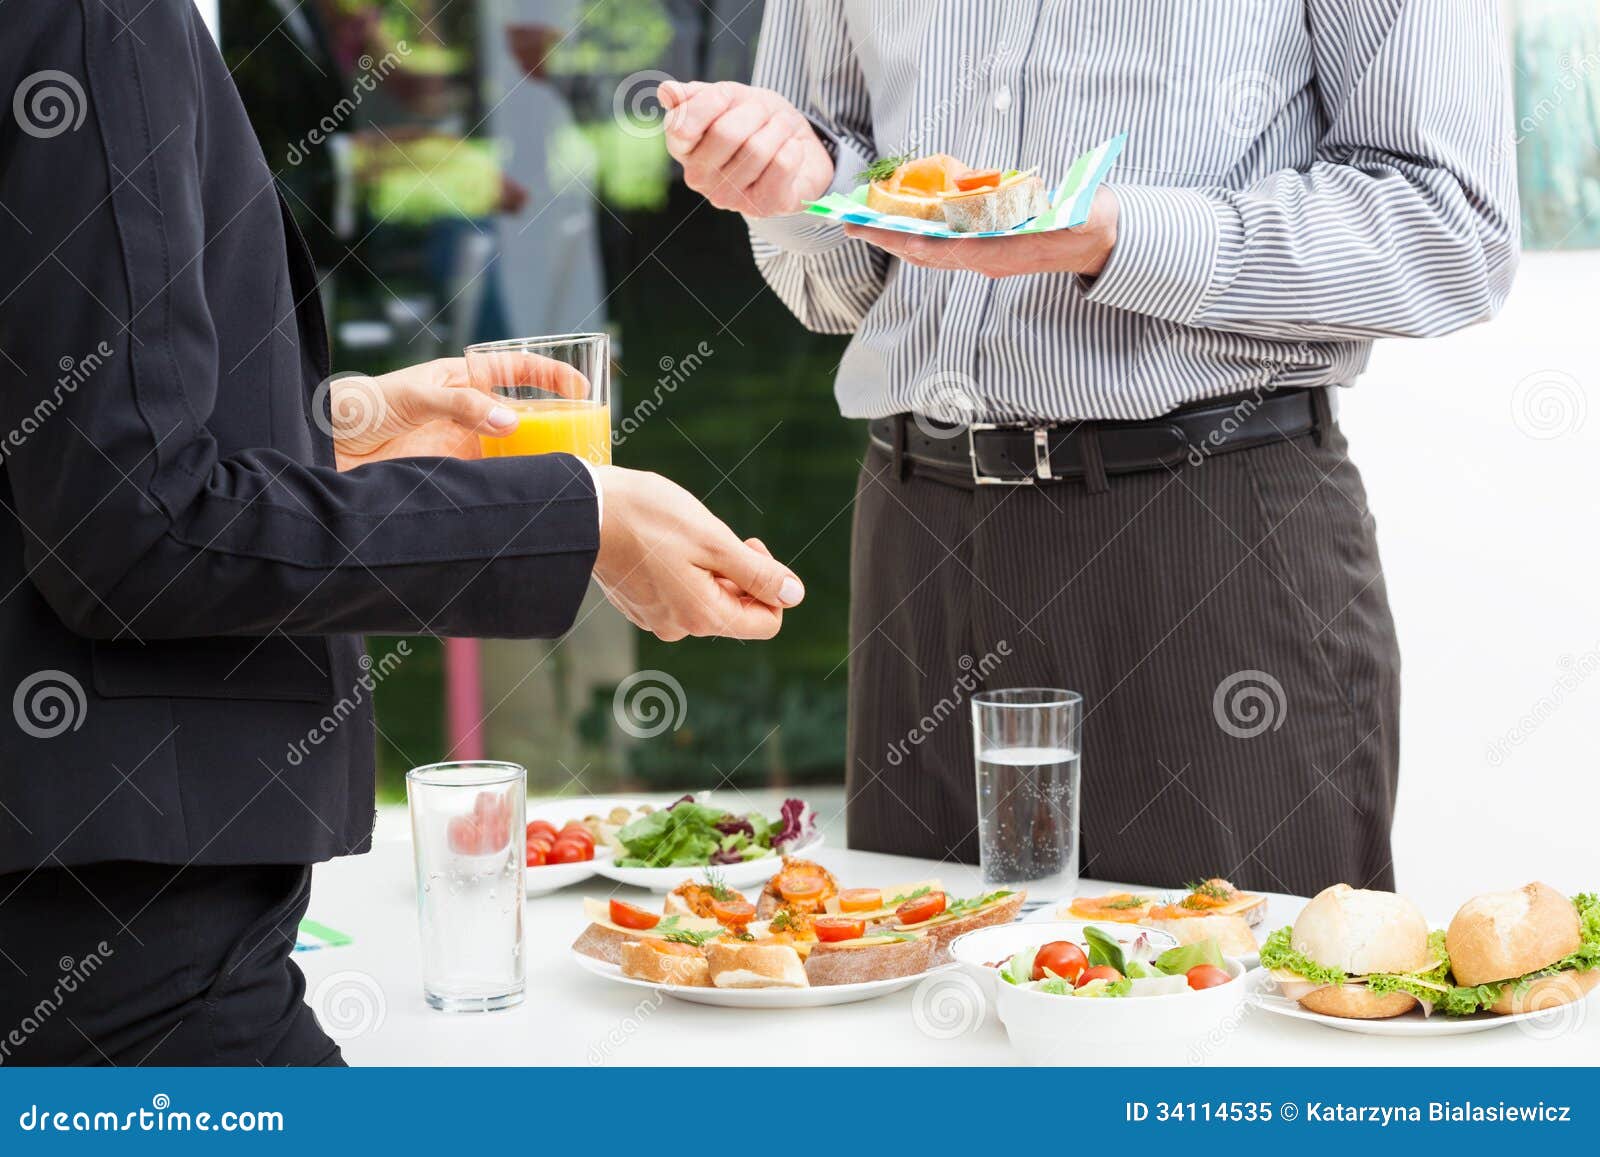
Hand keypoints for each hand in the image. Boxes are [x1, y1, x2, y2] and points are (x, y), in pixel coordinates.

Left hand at [331, 355, 587, 469]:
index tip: (580, 389)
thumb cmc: (356, 407)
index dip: (550, 376)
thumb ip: (458, 406)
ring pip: (511, 450)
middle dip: (555, 423)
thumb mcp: (409, 396)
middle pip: (523, 414)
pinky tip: (524, 496)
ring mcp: (460, 446)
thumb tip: (509, 420)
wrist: (319, 449)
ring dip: (535, 459)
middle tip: (584, 438)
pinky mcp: (450, 478)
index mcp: (460, 379)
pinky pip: (489, 481)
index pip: (516, 370)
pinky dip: (509, 487)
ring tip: (563, 471)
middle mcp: (466, 412)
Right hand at [591, 466, 804, 640]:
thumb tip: (794, 596)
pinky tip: (662, 543)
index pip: (765, 623)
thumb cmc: (649, 519)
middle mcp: (679, 628)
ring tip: (684, 536)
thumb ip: (758, 573)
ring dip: (709, 568)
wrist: (582, 512)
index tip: (750, 547)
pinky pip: (677, 593)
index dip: (771, 586)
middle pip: (735, 609)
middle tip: (720, 535)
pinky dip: (683, 569)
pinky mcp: (638, 604)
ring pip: (706, 598)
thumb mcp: (714, 540)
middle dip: (738, 572)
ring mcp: (656, 618)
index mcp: (702, 617)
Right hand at [658, 80, 832, 216]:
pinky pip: (782, 164)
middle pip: (726, 133)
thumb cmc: (755, 121)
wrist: (796, 145)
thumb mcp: (727, 97)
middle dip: (754, 111)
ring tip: (780, 129)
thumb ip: (697, 95)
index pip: (681, 127)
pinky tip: (790, 150)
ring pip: (758, 148)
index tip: (727, 95)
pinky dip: (793, 147)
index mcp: (682, 149)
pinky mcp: (763, 207)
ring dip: (778, 127)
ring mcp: (729, 198)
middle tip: (764, 112)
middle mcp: (699, 178)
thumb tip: (666, 92)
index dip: (711, 101)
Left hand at [843, 187, 1120, 278]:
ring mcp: (981, 257)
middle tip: (850, 225)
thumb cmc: (1084, 221)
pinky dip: (916, 233)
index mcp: (1001, 253)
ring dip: (894, 237)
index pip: (946, 250)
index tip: (882, 232)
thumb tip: (1047, 204)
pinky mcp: (982, 249)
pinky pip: (940, 245)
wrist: (1097, 239)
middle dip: (887, 238)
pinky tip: (900, 220)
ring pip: (928, 252)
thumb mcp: (1075, 213)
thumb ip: (1058, 210)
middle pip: (925, 253)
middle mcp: (984, 259)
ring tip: (863, 224)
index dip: (912, 240)